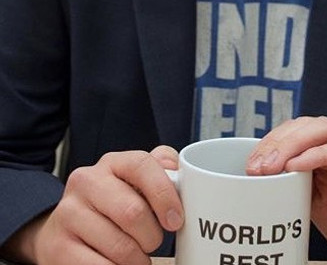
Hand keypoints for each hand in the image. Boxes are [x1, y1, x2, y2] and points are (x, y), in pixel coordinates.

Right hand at [4, 146, 183, 264]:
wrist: (62, 228)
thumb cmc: (110, 204)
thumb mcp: (132, 181)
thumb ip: (158, 169)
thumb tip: (176, 168)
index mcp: (111, 163)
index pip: (142, 165)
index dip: (164, 194)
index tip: (175, 220)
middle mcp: (86, 182)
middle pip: (132, 212)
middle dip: (152, 237)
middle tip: (153, 244)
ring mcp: (69, 213)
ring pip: (119, 246)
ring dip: (137, 261)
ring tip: (137, 258)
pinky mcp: (58, 247)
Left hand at [246, 116, 326, 264]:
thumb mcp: (317, 203)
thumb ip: (295, 185)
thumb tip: (260, 180)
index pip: (295, 130)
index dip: (270, 142)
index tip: (248, 164)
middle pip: (306, 125)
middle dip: (277, 142)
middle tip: (256, 166)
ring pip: (324, 129)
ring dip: (294, 144)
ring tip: (273, 165)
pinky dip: (320, 154)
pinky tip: (299, 165)